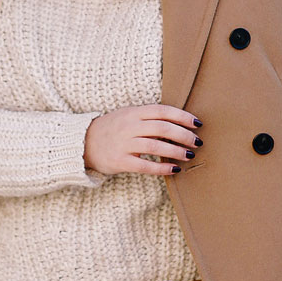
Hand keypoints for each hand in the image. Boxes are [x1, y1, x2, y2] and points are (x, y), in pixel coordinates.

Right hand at [83, 103, 202, 175]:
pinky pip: (145, 165)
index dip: (182, 116)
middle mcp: (129, 126)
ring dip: (176, 151)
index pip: (162, 111)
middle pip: (162, 128)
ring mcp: (123, 144)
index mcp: (133, 112)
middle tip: (197, 142)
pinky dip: (162, 168)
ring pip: (155, 146)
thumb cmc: (113, 128)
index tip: (197, 123)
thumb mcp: (128, 115)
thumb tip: (180, 122)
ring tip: (189, 155)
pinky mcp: (120, 161)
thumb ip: (149, 117)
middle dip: (183, 135)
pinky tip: (174, 169)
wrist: (84, 143)